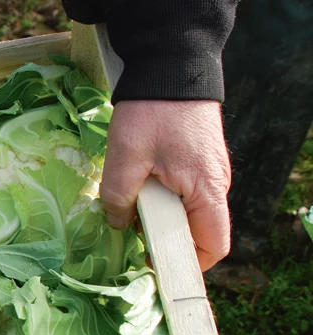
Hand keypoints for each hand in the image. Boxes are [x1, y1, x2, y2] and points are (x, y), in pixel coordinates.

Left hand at [100, 100, 231, 270]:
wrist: (171, 66)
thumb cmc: (152, 112)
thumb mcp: (125, 158)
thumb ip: (118, 198)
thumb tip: (117, 225)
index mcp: (207, 191)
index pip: (213, 247)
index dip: (186, 266)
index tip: (154, 268)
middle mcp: (216, 187)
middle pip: (199, 234)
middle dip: (166, 245)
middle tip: (131, 244)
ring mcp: (209, 175)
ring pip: (189, 215)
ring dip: (160, 222)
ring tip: (128, 219)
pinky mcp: (198, 164)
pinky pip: (184, 196)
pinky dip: (162, 204)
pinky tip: (136, 196)